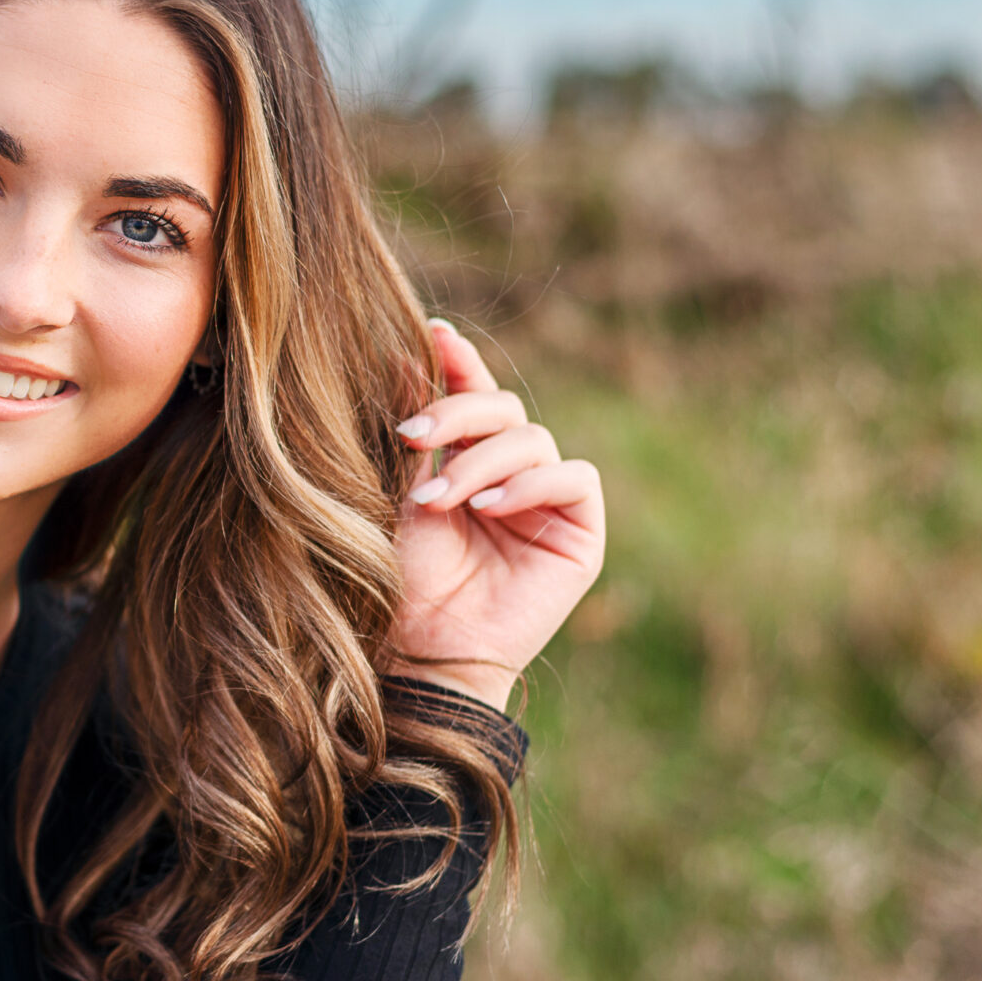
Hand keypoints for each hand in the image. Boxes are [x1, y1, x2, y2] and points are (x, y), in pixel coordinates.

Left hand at [386, 319, 605, 712]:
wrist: (422, 648)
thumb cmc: (402, 578)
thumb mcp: (400, 492)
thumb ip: (418, 431)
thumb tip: (410, 355)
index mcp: (470, 462)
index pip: (475, 398)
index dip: (461, 362)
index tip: (434, 332)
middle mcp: (513, 478)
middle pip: (504, 410)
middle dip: (458, 413)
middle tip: (412, 435)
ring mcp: (548, 504)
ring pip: (533, 440)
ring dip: (482, 461)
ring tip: (439, 499)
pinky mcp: (581, 536)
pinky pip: (575, 479)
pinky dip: (531, 484)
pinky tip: (489, 507)